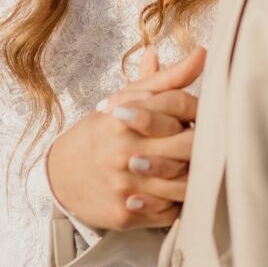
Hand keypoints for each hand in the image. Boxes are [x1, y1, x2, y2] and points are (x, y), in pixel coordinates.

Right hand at [46, 45, 205, 231]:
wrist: (61, 174)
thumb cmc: (104, 131)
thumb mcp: (127, 99)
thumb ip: (167, 80)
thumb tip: (204, 54)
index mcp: (125, 116)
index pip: (179, 104)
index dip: (196, 109)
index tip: (195, 115)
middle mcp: (124, 150)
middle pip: (189, 145)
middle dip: (203, 143)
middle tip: (207, 143)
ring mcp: (125, 184)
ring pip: (184, 184)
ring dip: (195, 176)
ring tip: (192, 169)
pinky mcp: (126, 213)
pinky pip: (169, 211)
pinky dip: (176, 203)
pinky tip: (173, 192)